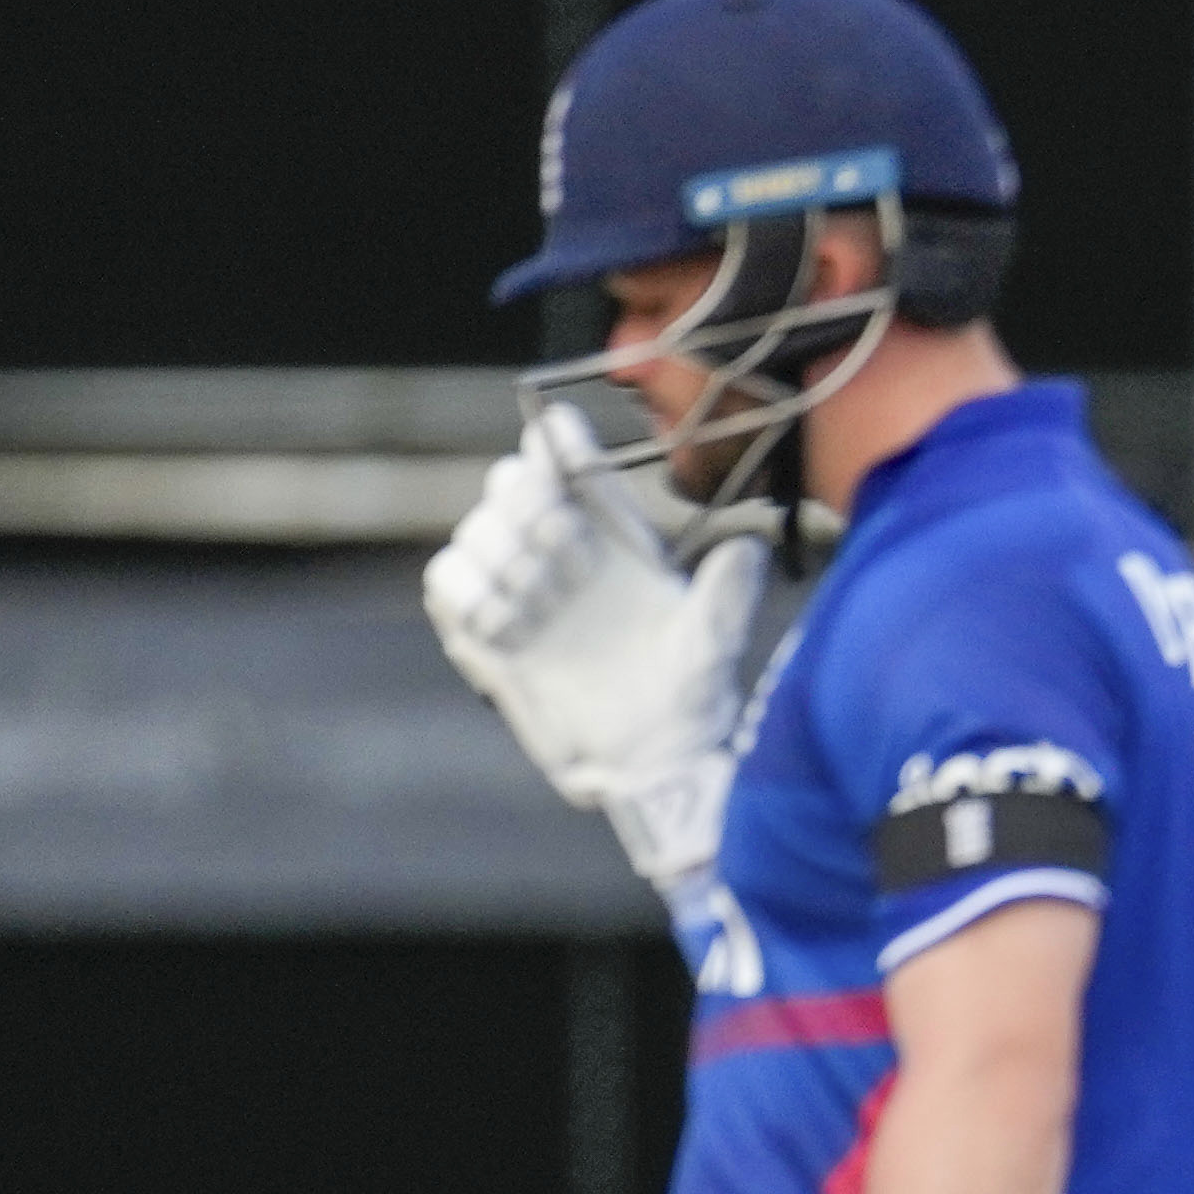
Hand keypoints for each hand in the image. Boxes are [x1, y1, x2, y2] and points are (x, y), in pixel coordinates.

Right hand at [424, 399, 766, 889]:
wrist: (651, 763)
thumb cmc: (690, 700)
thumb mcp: (712, 645)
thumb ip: (727, 596)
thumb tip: (748, 548)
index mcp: (617, 540)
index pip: (576, 467)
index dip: (559, 440)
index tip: (555, 431)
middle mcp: (564, 555)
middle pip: (511, 483)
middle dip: (528, 502)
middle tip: (566, 545)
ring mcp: (521, 591)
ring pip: (474, 530)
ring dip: (500, 553)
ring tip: (542, 598)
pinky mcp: (486, 633)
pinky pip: (446, 585)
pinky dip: (467, 593)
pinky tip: (509, 625)